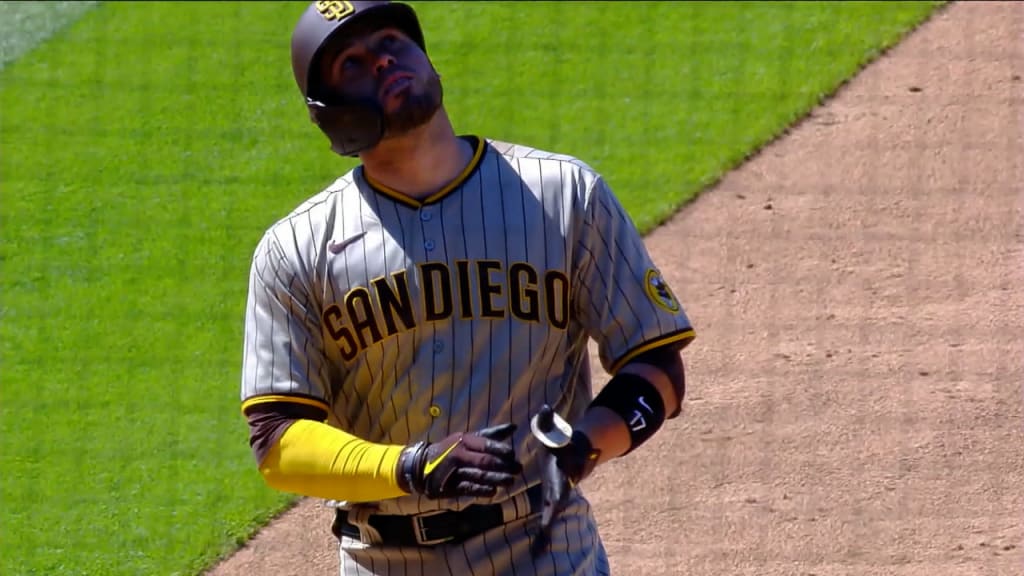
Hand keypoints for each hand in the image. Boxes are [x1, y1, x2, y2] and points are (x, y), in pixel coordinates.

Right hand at [400, 424, 522, 498]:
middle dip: (503, 465)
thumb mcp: (468, 438)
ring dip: (496, 478)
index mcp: (464, 440)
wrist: (421, 465)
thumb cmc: (451, 449)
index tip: (513, 454)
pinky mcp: (450, 486)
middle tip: (518, 469)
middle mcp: (459, 454)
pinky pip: (468, 488)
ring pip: (478, 475)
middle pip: (484, 460)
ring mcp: (454, 471)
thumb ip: (491, 435)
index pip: (485, 443)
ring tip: (510, 481)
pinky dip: (481, 490)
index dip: (500, 449)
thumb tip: (514, 427)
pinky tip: (493, 491)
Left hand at [530, 405, 599, 549]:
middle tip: (542, 542)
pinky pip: (547, 522)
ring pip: (551, 520)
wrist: (575, 454)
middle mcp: (562, 490)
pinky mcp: (551, 504)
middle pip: (555, 510)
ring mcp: (557, 499)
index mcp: (561, 474)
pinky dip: (543, 537)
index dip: (556, 498)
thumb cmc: (561, 442)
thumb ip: (547, 421)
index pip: (558, 487)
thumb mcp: (554, 431)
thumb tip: (544, 408)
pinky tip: (537, 553)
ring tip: (538, 554)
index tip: (552, 510)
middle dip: (549, 525)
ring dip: (545, 537)